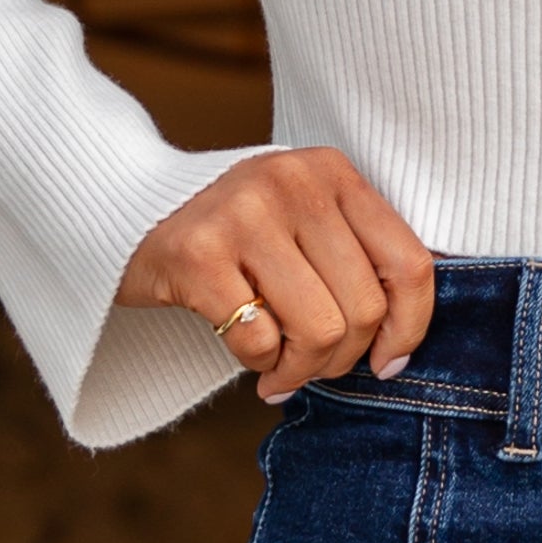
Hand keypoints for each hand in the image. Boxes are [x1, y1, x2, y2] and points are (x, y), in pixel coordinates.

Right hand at [118, 149, 434, 402]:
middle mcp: (293, 183)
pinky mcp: (198, 253)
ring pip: (318, 331)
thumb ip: (356, 263)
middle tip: (308, 364)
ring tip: (278, 368)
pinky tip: (244, 352)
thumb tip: (398, 351)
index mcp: (332, 173)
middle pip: (362, 310)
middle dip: (340, 359)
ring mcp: (244, 213)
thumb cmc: (237, 235)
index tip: (385, 363)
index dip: (408, 331)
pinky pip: (259, 342)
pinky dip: (257, 364)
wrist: (132, 209)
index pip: (409, 265)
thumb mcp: (306, 224)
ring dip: (299, 370)